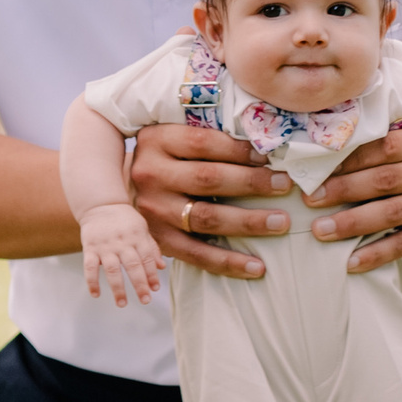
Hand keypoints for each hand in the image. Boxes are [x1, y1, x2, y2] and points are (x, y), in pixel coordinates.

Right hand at [81, 202, 165, 307]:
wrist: (100, 204)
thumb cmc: (124, 219)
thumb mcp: (142, 228)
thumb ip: (151, 248)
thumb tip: (161, 267)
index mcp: (137, 237)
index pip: (147, 259)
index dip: (152, 274)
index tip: (155, 288)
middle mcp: (122, 243)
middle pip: (133, 266)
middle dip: (140, 285)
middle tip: (145, 300)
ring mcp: (105, 246)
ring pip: (112, 270)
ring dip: (117, 288)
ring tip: (122, 303)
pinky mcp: (90, 248)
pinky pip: (90, 267)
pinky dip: (92, 281)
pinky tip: (96, 294)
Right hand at [128, 123, 295, 279]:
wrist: (116, 194)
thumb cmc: (161, 159)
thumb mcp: (171, 136)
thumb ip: (206, 134)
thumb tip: (262, 139)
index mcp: (157, 141)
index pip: (203, 142)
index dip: (239, 149)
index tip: (270, 155)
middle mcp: (151, 175)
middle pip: (208, 179)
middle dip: (252, 183)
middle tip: (285, 185)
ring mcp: (153, 211)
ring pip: (206, 218)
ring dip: (248, 222)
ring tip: (281, 222)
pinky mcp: (159, 241)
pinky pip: (197, 254)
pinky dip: (229, 262)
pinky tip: (257, 267)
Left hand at [304, 128, 401, 274]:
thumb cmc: (395, 158)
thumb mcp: (388, 138)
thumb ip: (361, 141)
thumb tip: (313, 153)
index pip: (385, 146)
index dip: (350, 158)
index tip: (317, 168)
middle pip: (385, 180)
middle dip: (344, 190)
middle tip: (309, 199)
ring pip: (391, 213)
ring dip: (352, 223)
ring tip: (320, 230)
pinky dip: (375, 255)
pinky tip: (349, 262)